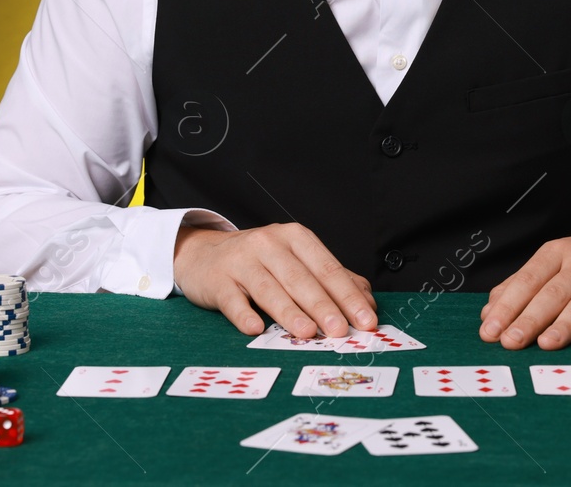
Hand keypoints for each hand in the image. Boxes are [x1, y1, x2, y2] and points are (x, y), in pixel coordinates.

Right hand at [172, 222, 378, 339]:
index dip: (348, 294)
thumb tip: (366, 302)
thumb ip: (330, 279)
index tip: (366, 319)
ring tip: (307, 333)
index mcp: (295, 237)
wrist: (203, 254)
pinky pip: (232, 299)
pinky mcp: (217, 280)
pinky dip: (243, 314)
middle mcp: (269, 244)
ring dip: (289, 312)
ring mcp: (241, 260)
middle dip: (323, 306)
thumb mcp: (295, 261)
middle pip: (301, 278)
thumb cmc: (259, 262)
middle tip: (341, 331)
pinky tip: (255, 329)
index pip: (327, 267)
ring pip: (269, 288)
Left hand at [478, 234, 570, 349]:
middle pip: (553, 293)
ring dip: (565, 324)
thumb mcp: (555, 267)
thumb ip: (522, 287)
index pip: (528, 280)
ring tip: (546, 344)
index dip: (508, 306)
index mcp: (557, 253)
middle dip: (530, 319)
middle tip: (511, 342)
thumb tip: (489, 313)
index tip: (490, 330)